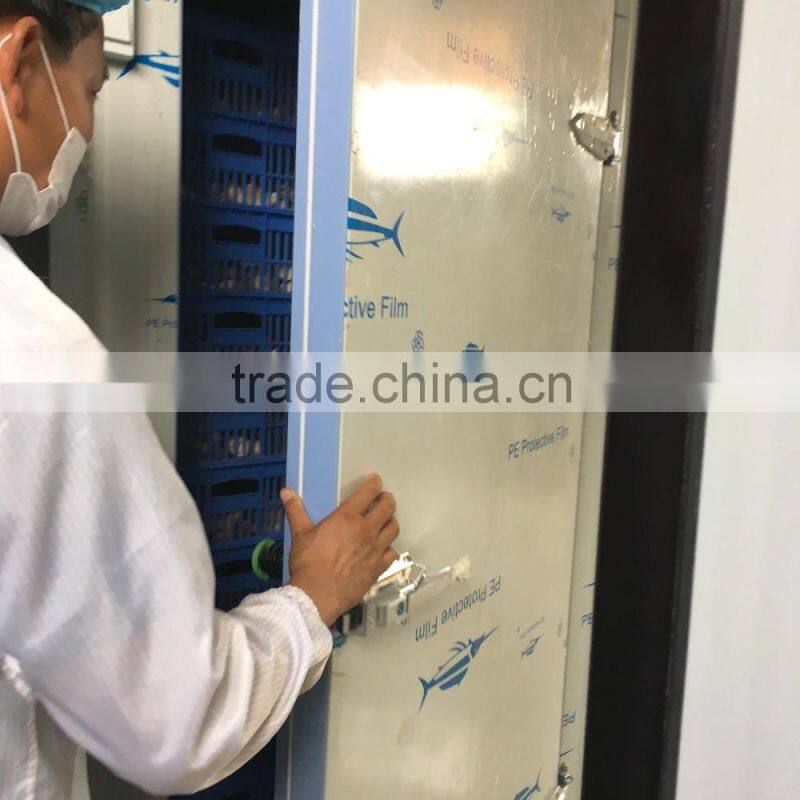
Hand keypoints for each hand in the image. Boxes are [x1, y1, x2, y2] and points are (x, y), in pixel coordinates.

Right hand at [281, 474, 399, 626]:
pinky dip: (389, 548)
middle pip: (388, 507)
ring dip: (391, 521)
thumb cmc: (308, 562)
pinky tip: (383, 549)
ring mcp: (375, 549)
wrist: (317, 595)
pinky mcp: (378, 567)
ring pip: (393, 528)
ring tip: (385, 522)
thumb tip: (286, 491)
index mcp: (347, 517)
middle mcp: (366, 530)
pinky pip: (392, 553)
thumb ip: (296, 511)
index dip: (374, 484)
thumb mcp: (300, 534)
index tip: (375, 481)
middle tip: (384, 499)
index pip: (367, 493)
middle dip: (387, 500)